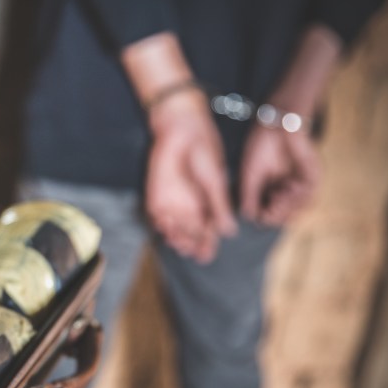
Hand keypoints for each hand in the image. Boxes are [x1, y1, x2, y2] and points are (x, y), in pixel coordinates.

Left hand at [145, 89, 237, 262]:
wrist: (181, 131)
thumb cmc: (204, 151)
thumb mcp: (215, 181)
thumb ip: (219, 206)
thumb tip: (230, 232)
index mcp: (209, 204)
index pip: (209, 231)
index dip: (208, 245)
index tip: (206, 256)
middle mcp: (192, 206)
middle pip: (191, 234)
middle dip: (190, 245)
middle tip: (191, 251)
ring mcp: (174, 202)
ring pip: (174, 229)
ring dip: (176, 239)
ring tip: (179, 243)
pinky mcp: (157, 196)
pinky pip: (157, 217)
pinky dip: (160, 225)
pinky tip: (165, 228)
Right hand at [240, 124, 319, 225]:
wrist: (275, 124)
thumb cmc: (261, 146)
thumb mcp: (250, 176)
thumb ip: (250, 198)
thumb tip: (249, 218)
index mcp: (271, 189)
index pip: (272, 212)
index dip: (268, 218)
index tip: (262, 215)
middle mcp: (287, 188)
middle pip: (288, 214)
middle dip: (278, 216)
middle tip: (270, 210)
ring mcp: (301, 182)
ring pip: (301, 207)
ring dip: (289, 208)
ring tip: (278, 198)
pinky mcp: (313, 174)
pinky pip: (310, 194)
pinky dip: (300, 196)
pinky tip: (289, 187)